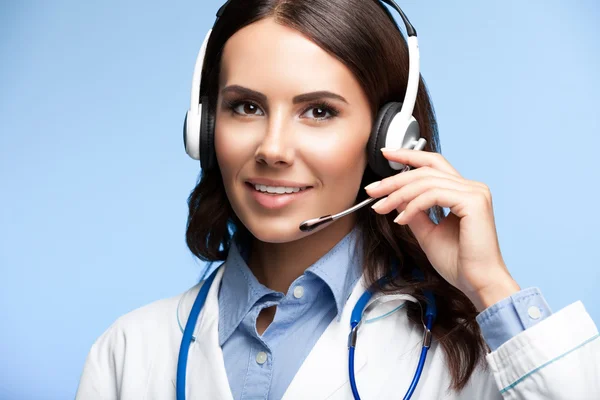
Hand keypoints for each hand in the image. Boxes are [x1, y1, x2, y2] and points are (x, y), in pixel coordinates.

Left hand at [365, 148, 519, 310]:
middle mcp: (472, 187)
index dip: (408, 156)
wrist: (477, 283)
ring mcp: (474, 192)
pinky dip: (412, 206)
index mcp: (463, 191)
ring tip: (381, 208)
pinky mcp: (473, 202)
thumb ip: (414, 212)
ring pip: (426, 181)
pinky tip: (400, 220)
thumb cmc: (458, 263)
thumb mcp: (427, 233)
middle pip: (425, 170)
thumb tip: (396, 199)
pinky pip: (433, 195)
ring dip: (398, 194)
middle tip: (372, 190)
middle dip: (394, 179)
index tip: (385, 154)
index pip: (433, 164)